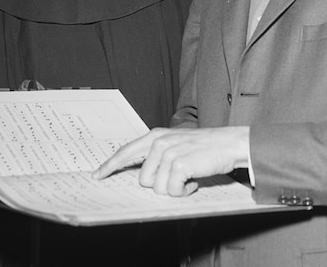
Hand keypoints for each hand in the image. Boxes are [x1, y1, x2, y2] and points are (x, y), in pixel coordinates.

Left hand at [93, 126, 249, 196]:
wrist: (229, 143)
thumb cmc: (205, 147)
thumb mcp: (177, 144)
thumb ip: (158, 155)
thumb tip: (142, 176)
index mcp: (156, 136)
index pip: (126, 152)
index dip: (110, 165)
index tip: (97, 175)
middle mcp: (159, 143)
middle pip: (143, 180)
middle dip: (161, 184)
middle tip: (180, 176)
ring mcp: (168, 153)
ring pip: (157, 188)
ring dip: (175, 188)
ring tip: (189, 176)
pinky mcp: (179, 165)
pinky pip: (172, 191)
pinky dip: (185, 191)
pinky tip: (194, 180)